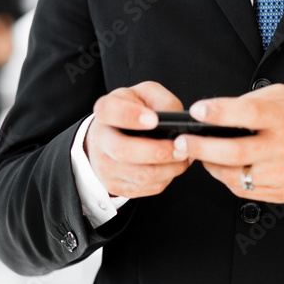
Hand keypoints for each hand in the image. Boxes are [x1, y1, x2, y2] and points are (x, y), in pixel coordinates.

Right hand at [84, 81, 191, 198]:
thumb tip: (176, 121)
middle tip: (181, 146)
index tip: (154, 120)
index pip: (112, 112)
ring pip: (139, 175)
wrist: (113, 135)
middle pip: (124, 151)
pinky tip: (173, 166)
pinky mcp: (116, 185)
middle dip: (158, 151)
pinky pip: (145, 188)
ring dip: (168, 168)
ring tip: (183, 157)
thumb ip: (161, 101)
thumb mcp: (146, 95)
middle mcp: (100, 139)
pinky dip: (165, 179)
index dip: (131, 116)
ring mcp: (105, 166)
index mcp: (106, 111)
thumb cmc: (134, 111)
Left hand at [172, 83, 283, 203]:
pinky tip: (220, 167)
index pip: (246, 113)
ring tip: (199, 154)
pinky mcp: (280, 192)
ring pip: (234, 175)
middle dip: (200, 148)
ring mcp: (282, 173)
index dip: (218, 112)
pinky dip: (227, 179)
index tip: (197, 111)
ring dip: (210, 165)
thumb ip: (251, 102)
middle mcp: (283, 147)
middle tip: (180, 142)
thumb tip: (216, 113)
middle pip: (233, 151)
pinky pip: (243, 189)